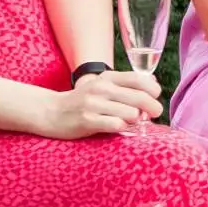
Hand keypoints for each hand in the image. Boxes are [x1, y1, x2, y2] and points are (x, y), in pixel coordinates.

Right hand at [41, 71, 162, 138]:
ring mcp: (94, 104)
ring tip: (130, 121)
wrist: (51, 111)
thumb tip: (154, 84)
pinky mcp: (88, 121)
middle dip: (153, 108)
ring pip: (131, 113)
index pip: (138, 79)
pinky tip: (119, 127)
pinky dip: (123, 128)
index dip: (153, 90)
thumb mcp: (102, 86)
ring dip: (136, 120)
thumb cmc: (83, 100)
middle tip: (154, 114)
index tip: (156, 97)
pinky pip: (116, 125)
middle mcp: (101, 88)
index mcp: (107, 78)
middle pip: (139, 97)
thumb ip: (126, 84)